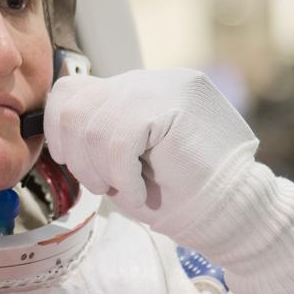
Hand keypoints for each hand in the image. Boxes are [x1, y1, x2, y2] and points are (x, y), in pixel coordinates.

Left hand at [44, 69, 256, 225]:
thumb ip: (99, 136)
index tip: (75, 164)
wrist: (236, 213)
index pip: (74, 90)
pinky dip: (123, 175)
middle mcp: (149, 79)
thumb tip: (57, 134)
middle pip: (74, 103)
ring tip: (126, 189)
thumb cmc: (179, 196)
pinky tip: (141, 191)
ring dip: (99, 170)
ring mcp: (165, 85)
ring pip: (92, 124)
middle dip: (76, 156)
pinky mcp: (176, 102)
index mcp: (136, 90)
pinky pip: (119, 139)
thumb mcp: (125, 160)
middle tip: (103, 185)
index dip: (60, 130)